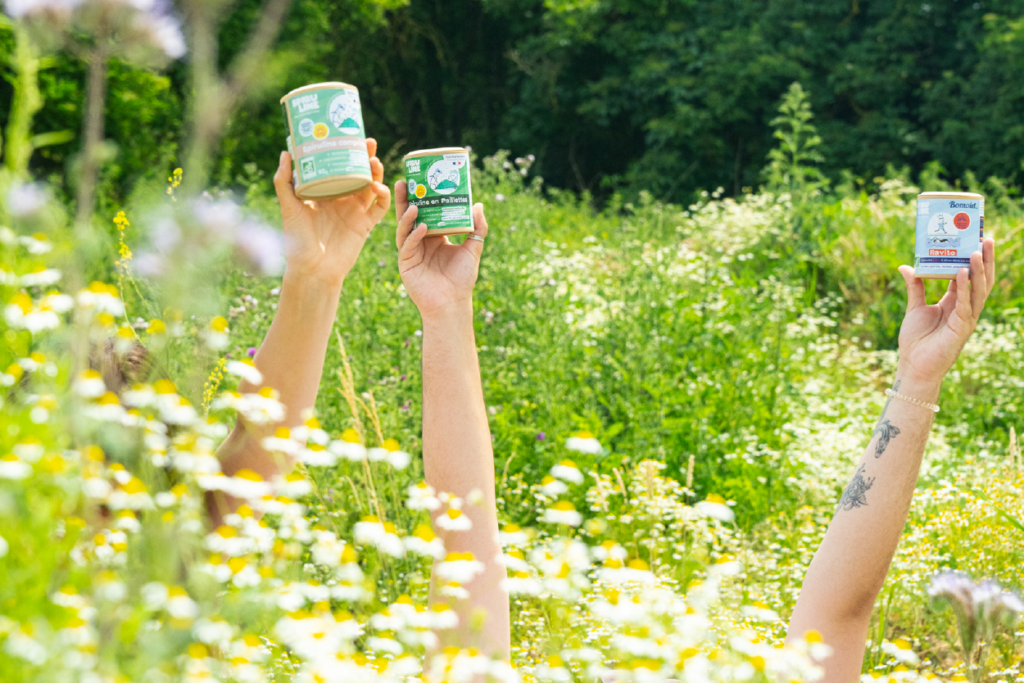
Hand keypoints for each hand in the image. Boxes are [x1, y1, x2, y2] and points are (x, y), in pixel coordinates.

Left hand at [272, 139, 390, 289]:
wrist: (312, 268)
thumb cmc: (296, 239)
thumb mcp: (288, 206)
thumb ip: (284, 181)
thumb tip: (286, 152)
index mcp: (325, 193)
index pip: (339, 167)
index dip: (346, 152)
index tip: (348, 135)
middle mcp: (342, 200)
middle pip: (359, 173)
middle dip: (366, 156)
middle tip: (368, 142)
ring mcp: (355, 212)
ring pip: (372, 186)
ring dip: (376, 173)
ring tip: (373, 161)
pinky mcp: (365, 225)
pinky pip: (380, 208)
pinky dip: (383, 196)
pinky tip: (378, 187)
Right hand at [394, 179, 488, 317]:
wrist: (452, 303)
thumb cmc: (462, 279)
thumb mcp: (473, 249)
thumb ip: (477, 228)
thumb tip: (478, 204)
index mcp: (434, 236)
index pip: (426, 212)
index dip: (423, 198)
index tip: (422, 180)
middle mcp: (420, 241)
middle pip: (410, 215)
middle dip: (405, 199)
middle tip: (404, 181)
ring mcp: (411, 251)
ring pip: (404, 228)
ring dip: (407, 215)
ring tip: (413, 203)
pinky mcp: (406, 263)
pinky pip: (408, 245)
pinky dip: (413, 234)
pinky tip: (421, 226)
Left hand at [896, 238, 995, 386]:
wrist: (913, 365)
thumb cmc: (916, 340)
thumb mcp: (915, 307)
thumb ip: (914, 287)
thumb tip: (906, 266)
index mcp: (955, 302)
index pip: (969, 276)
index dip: (972, 258)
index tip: (976, 239)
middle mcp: (965, 308)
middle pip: (981, 280)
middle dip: (985, 260)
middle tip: (988, 238)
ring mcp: (966, 318)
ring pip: (979, 290)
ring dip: (979, 270)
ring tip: (978, 250)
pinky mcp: (962, 328)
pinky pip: (966, 304)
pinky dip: (965, 288)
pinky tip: (963, 272)